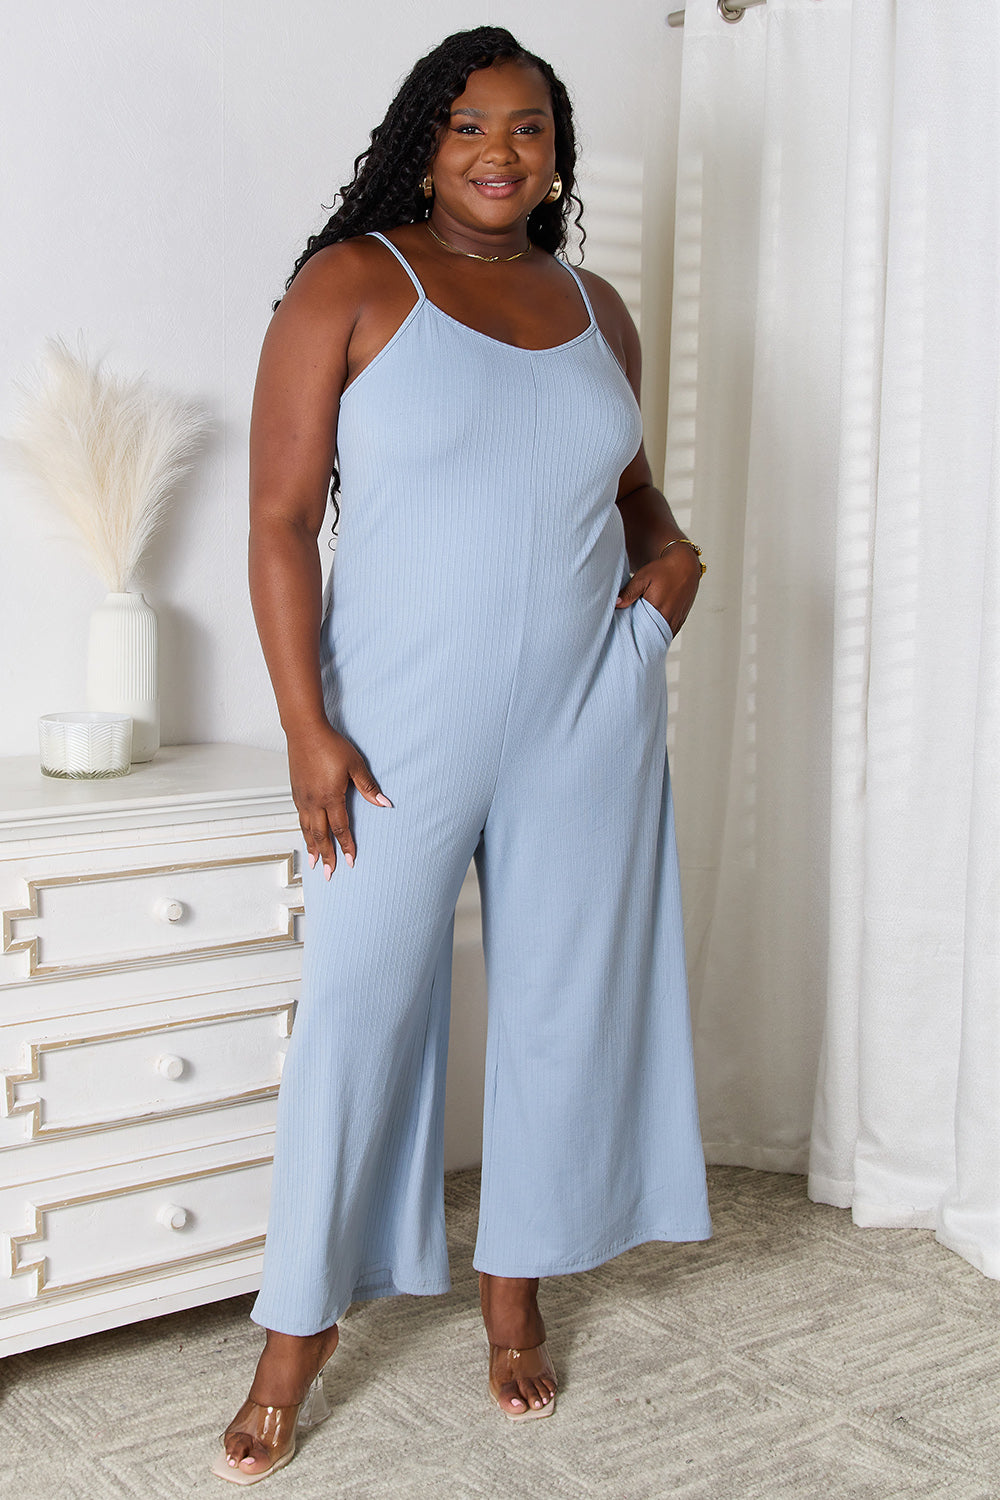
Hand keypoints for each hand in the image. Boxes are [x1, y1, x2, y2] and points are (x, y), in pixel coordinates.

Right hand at [286, 722, 390, 878]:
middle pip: (321, 836)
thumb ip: (368, 786)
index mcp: (330, 797)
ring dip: (312, 848)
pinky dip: (304, 831)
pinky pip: (300, 818)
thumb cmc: (330, 745)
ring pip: (307, 829)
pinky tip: (306, 835)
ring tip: (314, 863)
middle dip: (326, 856)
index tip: (350, 862)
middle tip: (329, 874)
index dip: (346, 846)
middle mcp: (314, 802)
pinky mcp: (296, 792)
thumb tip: (384, 803)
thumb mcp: (355, 765)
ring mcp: (302, 798)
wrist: (305, 731)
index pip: (340, 829)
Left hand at [614, 543, 702, 635]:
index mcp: (658, 609)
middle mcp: (669, 618)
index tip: (624, 634)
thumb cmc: (664, 570)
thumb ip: (629, 592)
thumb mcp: (643, 578)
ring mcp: (677, 620)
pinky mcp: (681, 620)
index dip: (633, 635)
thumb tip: (616, 604)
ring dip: (651, 636)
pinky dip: (660, 633)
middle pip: (651, 637)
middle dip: (641, 638)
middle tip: (630, 636)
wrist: (685, 565)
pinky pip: (669, 633)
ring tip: (640, 633)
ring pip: (661, 637)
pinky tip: (651, 629)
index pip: (642, 632)